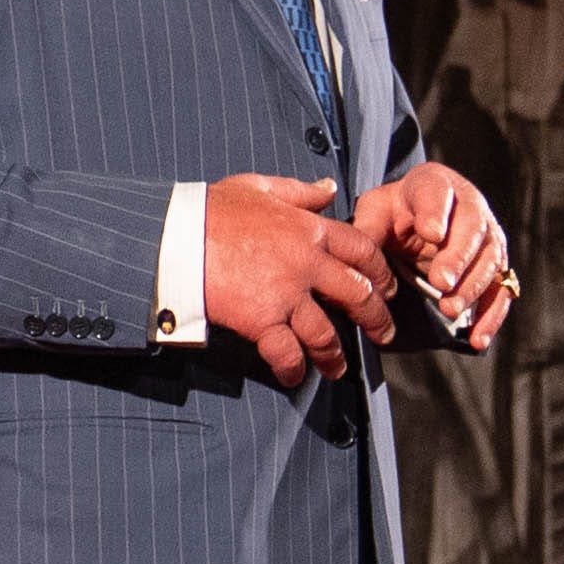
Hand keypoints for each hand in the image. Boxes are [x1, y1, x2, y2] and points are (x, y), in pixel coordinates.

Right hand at [204, 171, 387, 389]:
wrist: (175, 235)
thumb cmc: (211, 209)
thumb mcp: (259, 187)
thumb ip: (299, 191)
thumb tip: (328, 187)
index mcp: (309, 230)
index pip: (362, 250)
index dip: (381, 272)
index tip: (387, 288)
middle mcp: (306, 264)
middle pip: (357, 295)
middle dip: (375, 318)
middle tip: (381, 334)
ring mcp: (285, 295)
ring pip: (326, 332)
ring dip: (334, 355)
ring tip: (337, 369)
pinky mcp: (261, 320)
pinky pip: (286, 352)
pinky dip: (292, 369)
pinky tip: (293, 376)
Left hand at [360, 162, 519, 350]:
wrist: (413, 221)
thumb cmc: (392, 215)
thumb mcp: (374, 213)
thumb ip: (367, 231)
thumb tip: (355, 261)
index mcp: (435, 184)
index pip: (438, 193)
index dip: (437, 213)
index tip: (431, 233)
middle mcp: (469, 205)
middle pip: (472, 228)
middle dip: (458, 257)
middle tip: (440, 282)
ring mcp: (487, 236)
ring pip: (490, 260)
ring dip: (472, 287)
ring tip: (450, 309)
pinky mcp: (494, 266)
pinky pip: (500, 291)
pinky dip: (491, 315)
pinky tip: (477, 337)